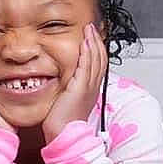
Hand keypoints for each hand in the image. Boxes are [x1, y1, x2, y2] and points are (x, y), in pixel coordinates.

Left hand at [41, 22, 107, 142]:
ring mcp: (88, 88)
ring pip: (95, 60)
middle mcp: (92, 88)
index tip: (92, 37)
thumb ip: (68, 89)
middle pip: (100, 59)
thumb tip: (63, 83)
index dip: (96, 49)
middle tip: (92, 28)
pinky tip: (85, 43)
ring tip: (90, 29)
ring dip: (93, 42)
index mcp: (90, 90)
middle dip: (97, 41)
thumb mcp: (67, 102)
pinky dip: (87, 53)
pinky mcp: (80, 88)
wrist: (62, 136)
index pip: (98, 64)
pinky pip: (86, 67)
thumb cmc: (62, 124)